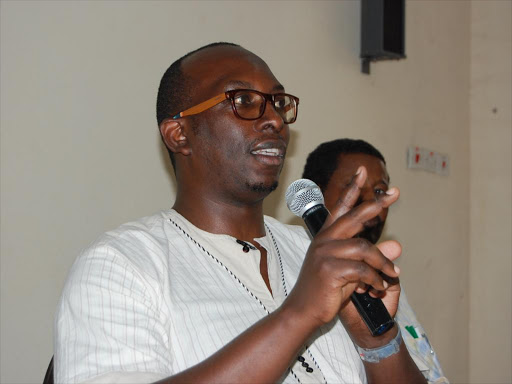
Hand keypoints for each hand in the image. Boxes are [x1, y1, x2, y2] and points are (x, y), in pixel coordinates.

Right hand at [282, 167, 400, 332]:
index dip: (351, 188)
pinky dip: (376, 279)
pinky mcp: (330, 269)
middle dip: (376, 204)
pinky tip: (377, 288)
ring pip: (365, 248)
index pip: (340, 207)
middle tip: (395, 193)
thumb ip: (371, 257)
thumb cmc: (325, 290)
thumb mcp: (351, 271)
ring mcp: (325, 253)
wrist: (304, 312)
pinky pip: (363, 270)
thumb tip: (397, 246)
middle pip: (354, 216)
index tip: (362, 171)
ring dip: (383, 263)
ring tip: (392, 274)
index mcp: (326, 237)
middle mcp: (324, 240)